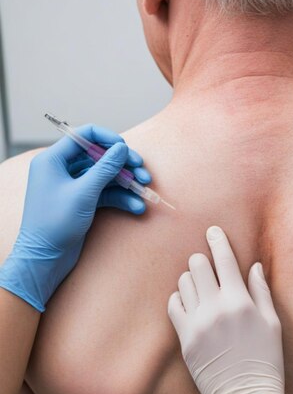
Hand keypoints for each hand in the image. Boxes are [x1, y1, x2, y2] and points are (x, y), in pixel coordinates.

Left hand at [0, 125, 150, 310]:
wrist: (45, 257)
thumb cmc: (55, 223)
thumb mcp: (84, 192)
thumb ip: (105, 168)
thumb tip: (122, 148)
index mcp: (53, 160)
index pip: (83, 136)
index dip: (108, 139)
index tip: (127, 149)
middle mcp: (63, 169)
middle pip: (100, 157)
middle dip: (124, 165)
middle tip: (143, 172)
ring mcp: (74, 186)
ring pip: (106, 176)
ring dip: (127, 183)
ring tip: (145, 191)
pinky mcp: (83, 202)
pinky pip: (106, 193)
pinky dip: (121, 199)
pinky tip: (136, 208)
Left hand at [168, 226, 289, 393]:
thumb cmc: (267, 361)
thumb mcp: (272, 323)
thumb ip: (260, 291)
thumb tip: (253, 266)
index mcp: (240, 302)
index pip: (225, 260)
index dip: (218, 241)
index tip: (213, 231)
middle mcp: (216, 309)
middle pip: (197, 266)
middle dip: (202, 260)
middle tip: (208, 265)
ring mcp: (197, 325)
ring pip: (183, 283)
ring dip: (192, 279)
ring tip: (201, 287)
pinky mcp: (185, 341)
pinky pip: (173, 306)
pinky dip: (180, 299)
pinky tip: (190, 304)